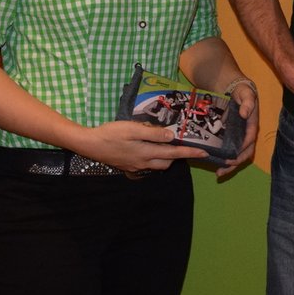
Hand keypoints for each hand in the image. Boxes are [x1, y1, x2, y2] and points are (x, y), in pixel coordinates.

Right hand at [75, 120, 207, 176]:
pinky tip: (148, 149)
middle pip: (167, 162)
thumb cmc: (111, 133)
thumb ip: (152, 133)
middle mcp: (143, 163)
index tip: (204, 153)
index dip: (189, 153)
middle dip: (177, 155)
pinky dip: (153, 158)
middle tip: (181, 143)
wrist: (89, 145)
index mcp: (146, 153)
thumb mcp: (132, 129)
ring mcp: (135, 166)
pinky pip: (146, 165)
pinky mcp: (128, 166)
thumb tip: (171, 136)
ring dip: (165, 157)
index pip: (174, 154)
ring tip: (165, 144)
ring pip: (157, 165)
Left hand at [216, 82, 260, 181]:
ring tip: (219, 173)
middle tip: (224, 168)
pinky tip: (215, 165)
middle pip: (245, 152)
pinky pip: (229, 151)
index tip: (233, 155)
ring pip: (238, 155)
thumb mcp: (246, 93)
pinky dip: (223, 160)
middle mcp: (247, 134)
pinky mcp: (230, 138)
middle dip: (236, 162)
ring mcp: (239, 137)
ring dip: (230, 166)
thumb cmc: (242, 92)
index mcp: (252, 125)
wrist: (233, 89)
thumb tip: (245, 114)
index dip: (243, 148)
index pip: (250, 139)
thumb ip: (248, 102)